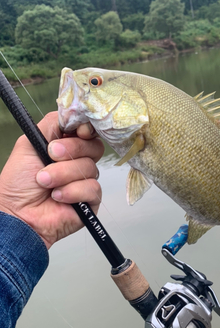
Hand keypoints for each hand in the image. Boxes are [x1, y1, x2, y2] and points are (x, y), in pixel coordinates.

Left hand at [0, 111, 103, 248]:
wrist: (17, 213)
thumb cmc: (18, 183)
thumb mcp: (30, 142)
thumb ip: (52, 124)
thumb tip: (74, 114)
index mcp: (65, 146)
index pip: (87, 130)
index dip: (86, 128)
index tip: (79, 130)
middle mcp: (77, 162)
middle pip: (93, 146)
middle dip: (71, 150)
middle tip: (51, 156)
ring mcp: (85, 181)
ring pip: (91, 168)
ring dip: (64, 174)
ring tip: (46, 183)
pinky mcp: (91, 201)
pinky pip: (92, 188)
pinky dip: (73, 192)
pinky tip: (58, 197)